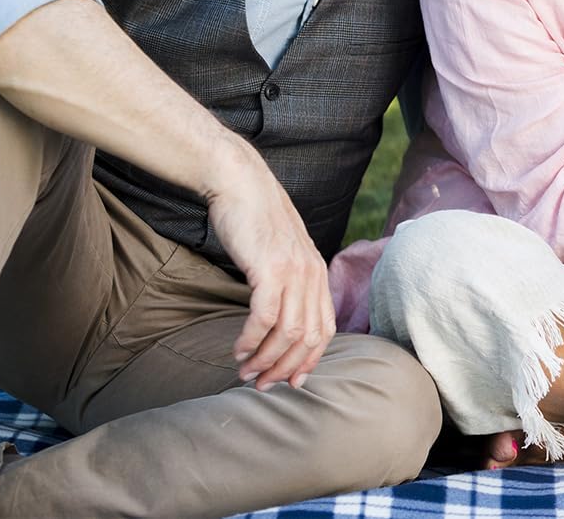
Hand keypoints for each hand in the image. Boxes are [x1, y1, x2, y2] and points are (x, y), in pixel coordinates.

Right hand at [203, 137, 335, 389]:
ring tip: (245, 371)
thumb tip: (280, 317)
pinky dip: (252, 340)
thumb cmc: (254, 218)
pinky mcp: (269, 267)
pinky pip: (265, 317)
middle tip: (262, 383)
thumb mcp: (281, 250)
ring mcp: (293, 270)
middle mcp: (312, 273)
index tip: (290, 382)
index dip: (309, 361)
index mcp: (317, 271)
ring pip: (288, 332)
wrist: (240, 181)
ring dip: (266, 359)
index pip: (325, 329)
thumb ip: (288, 279)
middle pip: (309, 337)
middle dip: (286, 368)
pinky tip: (238, 349)